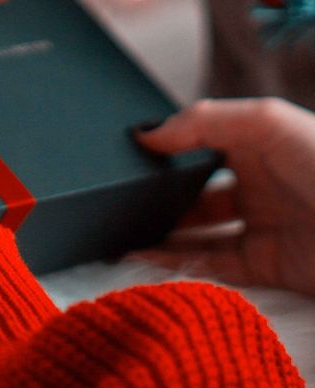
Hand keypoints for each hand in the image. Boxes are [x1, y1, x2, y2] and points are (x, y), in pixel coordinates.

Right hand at [136, 97, 314, 294]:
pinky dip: (179, 264)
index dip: (168, 145)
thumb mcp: (265, 121)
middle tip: (121, 197)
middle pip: (196, 189)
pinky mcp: (267, 267)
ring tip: (122, 231)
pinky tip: (149, 256)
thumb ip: (203, 120)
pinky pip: (213, 266)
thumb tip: (149, 132)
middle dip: (160, 194)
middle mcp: (258, 183)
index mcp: (258, 142)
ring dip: (162, 233)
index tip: (129, 149)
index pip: (201, 141)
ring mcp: (262, 226)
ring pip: (199, 232)